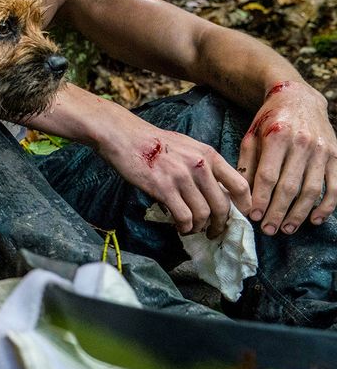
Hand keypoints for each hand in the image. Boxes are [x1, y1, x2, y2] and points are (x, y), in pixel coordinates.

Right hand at [99, 119, 250, 237]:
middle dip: (220, 224)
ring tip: (192, 229)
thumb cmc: (153, 142)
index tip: (239, 216)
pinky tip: (179, 227)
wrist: (124, 136)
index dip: (244, 205)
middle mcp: (199, 166)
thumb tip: (214, 192)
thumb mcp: (187, 146)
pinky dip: (184, 227)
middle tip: (214, 232)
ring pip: (203, 213)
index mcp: (209, 155)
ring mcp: (181, 177)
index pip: (239, 184)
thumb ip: (203, 165)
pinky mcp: (163, 188)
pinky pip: (183, 216)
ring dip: (199, 227)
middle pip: (222, 205)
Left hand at [239, 81, 336, 235]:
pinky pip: (334, 186)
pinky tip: (315, 219)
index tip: (253, 216)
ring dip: (299, 213)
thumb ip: (246, 164)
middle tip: (268, 230)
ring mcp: (323, 151)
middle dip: (278, 212)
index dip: (261, 199)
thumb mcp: (252, 136)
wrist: (299, 98)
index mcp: (277, 136)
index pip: (268, 176)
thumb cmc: (269, 120)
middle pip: (289, 186)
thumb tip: (242, 196)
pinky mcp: (336, 156)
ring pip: (312, 190)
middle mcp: (303, 143)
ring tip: (287, 229)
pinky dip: (326, 206)